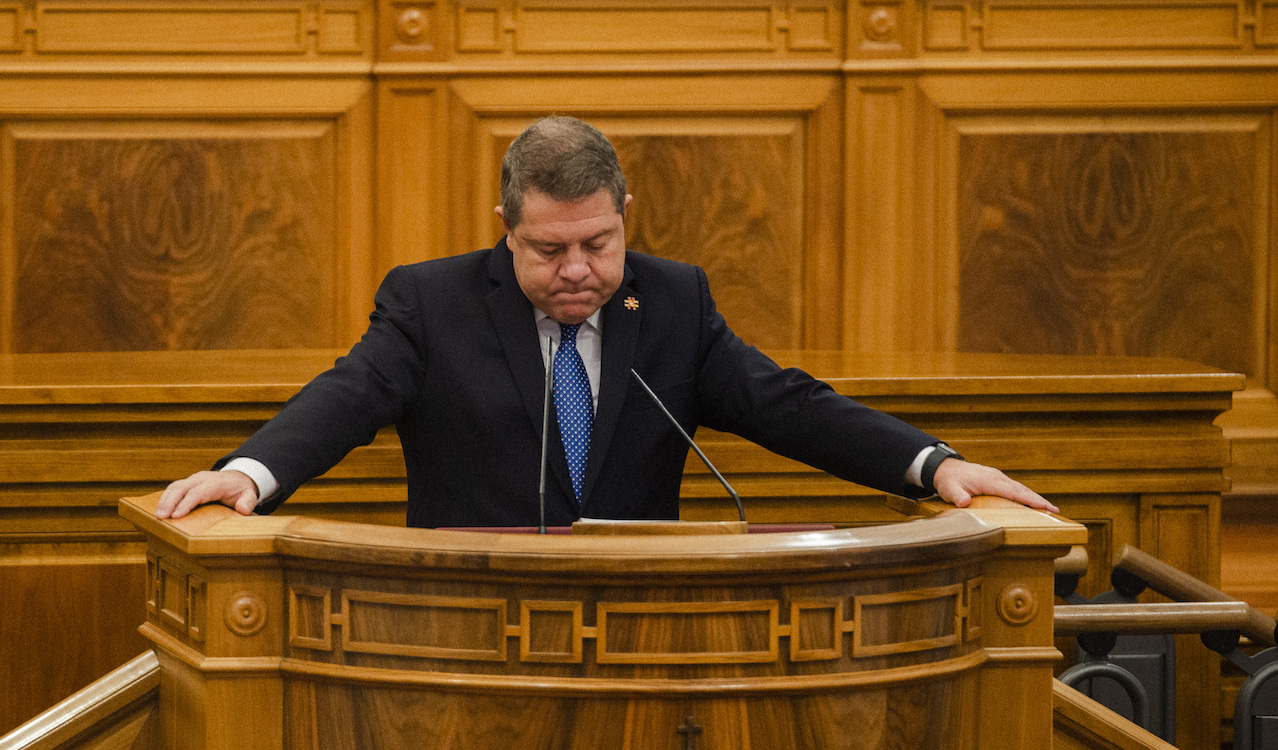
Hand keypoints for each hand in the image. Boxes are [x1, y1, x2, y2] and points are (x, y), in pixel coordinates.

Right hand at [156, 470, 259, 519]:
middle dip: (170, 502)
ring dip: (164, 500)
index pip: (198, 492)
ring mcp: (193, 480)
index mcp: (215, 482)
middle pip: (182, 487)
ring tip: (157, 516)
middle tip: (161, 517)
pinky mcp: (187, 484)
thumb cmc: (241, 489)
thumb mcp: (249, 495)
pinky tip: (159, 510)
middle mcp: (201, 479)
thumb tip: (243, 509)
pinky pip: (173, 489)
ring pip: (174, 487)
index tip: (176, 515)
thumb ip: (248, 502)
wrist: (238, 478)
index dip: (186, 503)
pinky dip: (165, 498)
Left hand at [932, 459, 1058, 513]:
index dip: (1029, 499)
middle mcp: (997, 477)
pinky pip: (1014, 488)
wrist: (944, 467)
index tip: (1044, 506)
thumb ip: (956, 495)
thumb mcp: (949, 489)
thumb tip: (964, 502)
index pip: (1013, 491)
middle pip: (1021, 489)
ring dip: (1034, 498)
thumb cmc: (948, 480)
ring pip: (1019, 488)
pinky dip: (1025, 495)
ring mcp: (997, 478)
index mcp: (989, 480)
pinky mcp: (996, 480)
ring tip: (1049, 509)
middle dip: (1038, 500)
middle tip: (1055, 511)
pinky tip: (1031, 503)